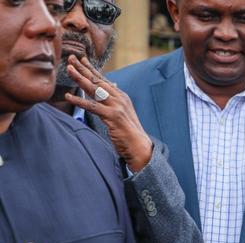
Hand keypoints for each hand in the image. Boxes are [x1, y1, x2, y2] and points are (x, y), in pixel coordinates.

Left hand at [64, 55, 152, 171]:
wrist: (139, 146)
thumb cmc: (129, 132)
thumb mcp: (123, 113)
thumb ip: (115, 100)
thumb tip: (113, 86)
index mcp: (121, 97)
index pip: (104, 80)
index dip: (92, 69)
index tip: (82, 59)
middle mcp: (120, 98)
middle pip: (98, 81)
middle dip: (84, 69)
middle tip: (71, 58)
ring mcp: (116, 106)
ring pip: (95, 90)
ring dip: (80, 79)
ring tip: (69, 70)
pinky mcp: (112, 116)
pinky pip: (92, 106)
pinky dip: (80, 101)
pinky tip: (69, 96)